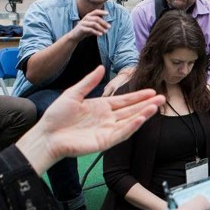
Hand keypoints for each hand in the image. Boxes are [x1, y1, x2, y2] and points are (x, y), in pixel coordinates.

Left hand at [15, 66, 162, 174]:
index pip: (124, 101)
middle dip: (147, 104)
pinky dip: (133, 126)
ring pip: (130, 121)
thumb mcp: (73, 93)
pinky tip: (142, 117)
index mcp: (101, 107)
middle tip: (162, 98)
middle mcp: (107, 118)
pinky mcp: (104, 141)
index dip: (138, 96)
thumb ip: (88, 82)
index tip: (151, 91)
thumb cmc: (56, 116)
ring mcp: (107, 130)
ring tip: (156, 106)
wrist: (47, 135)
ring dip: (144, 114)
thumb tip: (101, 67)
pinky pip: (122, 133)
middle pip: (131, 110)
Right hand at [71, 9, 110, 41]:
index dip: (101, 12)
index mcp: (88, 16)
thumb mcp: (92, 26)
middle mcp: (86, 18)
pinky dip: (96, 32)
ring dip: (101, 28)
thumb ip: (98, 25)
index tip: (108, 13)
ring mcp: (83, 23)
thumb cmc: (85, 30)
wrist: (75, 36)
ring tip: (105, 32)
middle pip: (96, 18)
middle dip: (104, 23)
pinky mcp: (81, 28)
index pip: (95, 11)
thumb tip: (108, 26)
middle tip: (109, 27)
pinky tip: (100, 34)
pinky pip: (90, 29)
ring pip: (94, 24)